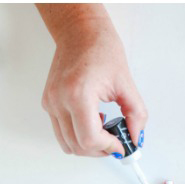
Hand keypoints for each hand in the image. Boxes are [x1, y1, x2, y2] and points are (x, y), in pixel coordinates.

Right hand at [41, 14, 146, 156]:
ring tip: (105, 132)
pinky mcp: (48, 102)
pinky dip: (79, 136)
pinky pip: (62, 132)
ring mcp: (51, 102)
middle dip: (101, 150)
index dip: (109, 148)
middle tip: (117, 143)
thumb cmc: (100, 49)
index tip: (121, 146)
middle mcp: (59, 100)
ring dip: (89, 146)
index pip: (90, 139)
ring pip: (68, 144)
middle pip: (78, 146)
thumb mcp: (126, 84)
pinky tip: (93, 122)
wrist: (80, 32)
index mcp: (78, 95)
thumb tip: (136, 138)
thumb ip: (136, 116)